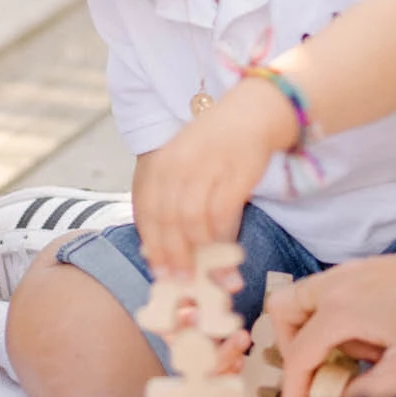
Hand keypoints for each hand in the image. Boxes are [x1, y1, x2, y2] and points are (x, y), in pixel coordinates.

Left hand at [133, 83, 292, 271]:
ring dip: (202, 254)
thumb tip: (163, 250)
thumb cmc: (213, 147)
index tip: (159, 272)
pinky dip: (224, 240)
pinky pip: (222, 217)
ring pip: (194, 223)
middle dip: (175, 257)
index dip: (152, 246)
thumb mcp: (182, 165)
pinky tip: (228, 254)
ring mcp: (205, 169)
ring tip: (209, 274)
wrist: (249, 115)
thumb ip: (170, 200)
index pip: (146, 212)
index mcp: (160, 165)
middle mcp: (177, 166)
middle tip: (185, 280)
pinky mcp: (233, 174)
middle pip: (168, 222)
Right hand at [274, 246, 395, 396]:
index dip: (294, 390)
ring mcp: (353, 271)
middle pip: (284, 311)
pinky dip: (332, 317)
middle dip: (290, 348)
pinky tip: (369, 340)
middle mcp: (338, 283)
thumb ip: (367, 392)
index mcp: (341, 309)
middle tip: (317, 378)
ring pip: (305, 297)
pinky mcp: (369, 269)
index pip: (298, 354)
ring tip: (349, 360)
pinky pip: (330, 291)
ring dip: (311, 331)